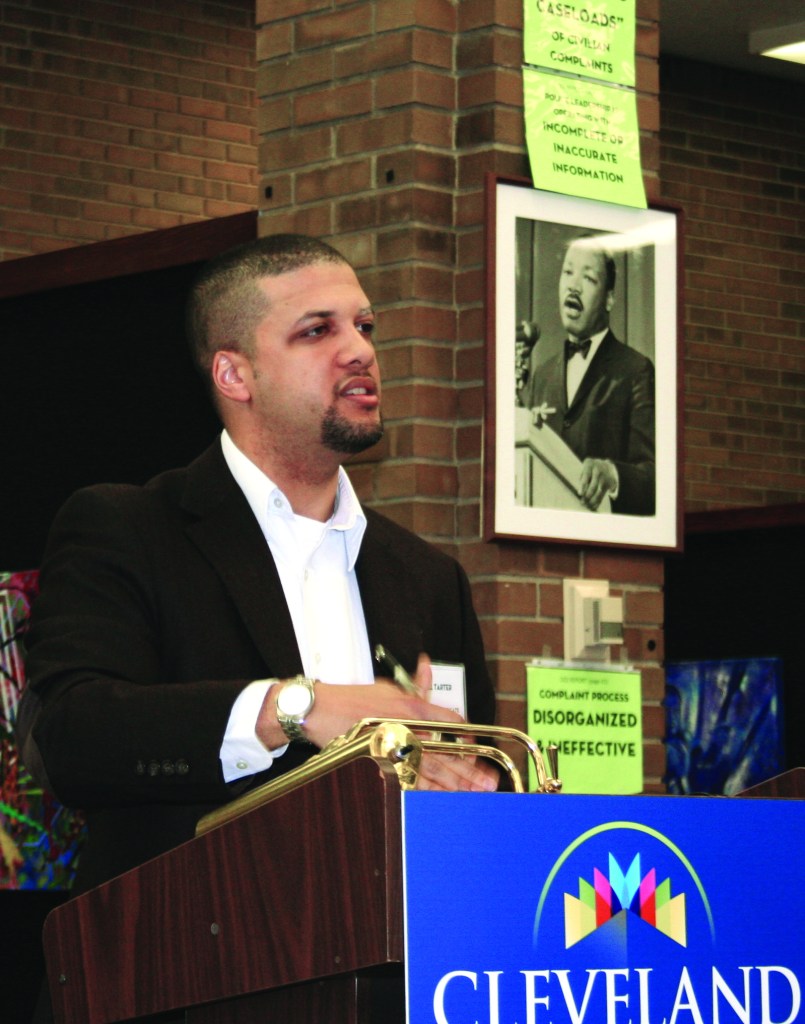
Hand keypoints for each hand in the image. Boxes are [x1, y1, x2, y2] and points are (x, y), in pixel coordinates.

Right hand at [254, 654, 497, 792]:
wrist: (318, 709)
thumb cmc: (352, 697)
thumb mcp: (388, 686)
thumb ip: (413, 685)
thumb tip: (427, 667)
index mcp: (411, 705)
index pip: (451, 722)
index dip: (468, 737)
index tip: (478, 750)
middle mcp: (406, 725)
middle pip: (447, 751)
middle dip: (471, 769)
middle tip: (489, 782)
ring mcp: (394, 744)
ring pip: (431, 768)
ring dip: (455, 783)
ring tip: (473, 794)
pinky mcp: (379, 759)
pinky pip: (408, 777)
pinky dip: (426, 788)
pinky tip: (440, 797)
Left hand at [579, 458, 617, 510]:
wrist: (608, 465)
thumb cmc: (591, 469)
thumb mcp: (585, 467)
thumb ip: (582, 477)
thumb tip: (581, 493)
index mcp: (590, 465)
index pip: (586, 477)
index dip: (583, 486)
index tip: (580, 494)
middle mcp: (598, 471)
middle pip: (593, 486)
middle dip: (587, 496)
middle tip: (582, 503)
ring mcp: (606, 477)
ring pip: (599, 492)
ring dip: (593, 501)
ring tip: (587, 506)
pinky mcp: (611, 484)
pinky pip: (604, 494)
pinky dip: (598, 502)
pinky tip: (594, 506)